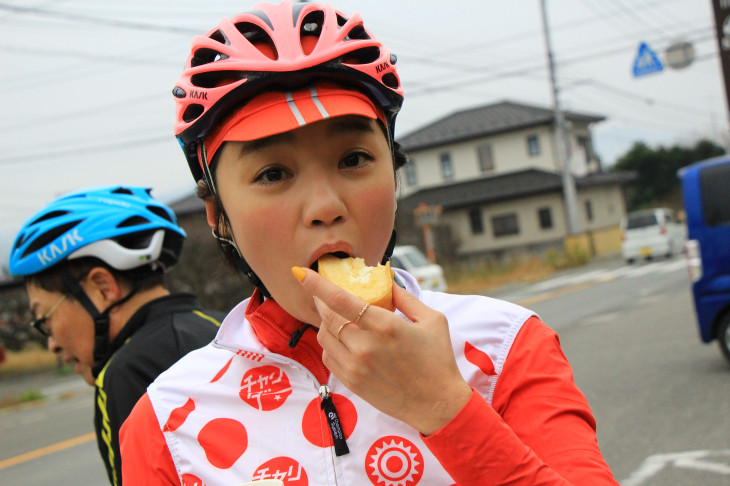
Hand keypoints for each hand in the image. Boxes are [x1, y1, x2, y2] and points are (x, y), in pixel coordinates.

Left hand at [293, 267, 471, 434]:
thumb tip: (386, 281)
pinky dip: (331, 342)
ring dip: (326, 321)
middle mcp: (364, 346)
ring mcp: (355, 366)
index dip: (317, 284)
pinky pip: (329, 356)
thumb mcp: (432, 320)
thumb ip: (405, 298)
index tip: (301, 272)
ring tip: (337, 315)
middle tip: (323, 292)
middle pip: (327, 315)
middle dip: (320, 300)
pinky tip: (343, 338)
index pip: (340, 299)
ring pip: (324, 335)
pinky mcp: (352, 382)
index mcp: (384, 326)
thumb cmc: (438, 360)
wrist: (437, 404)